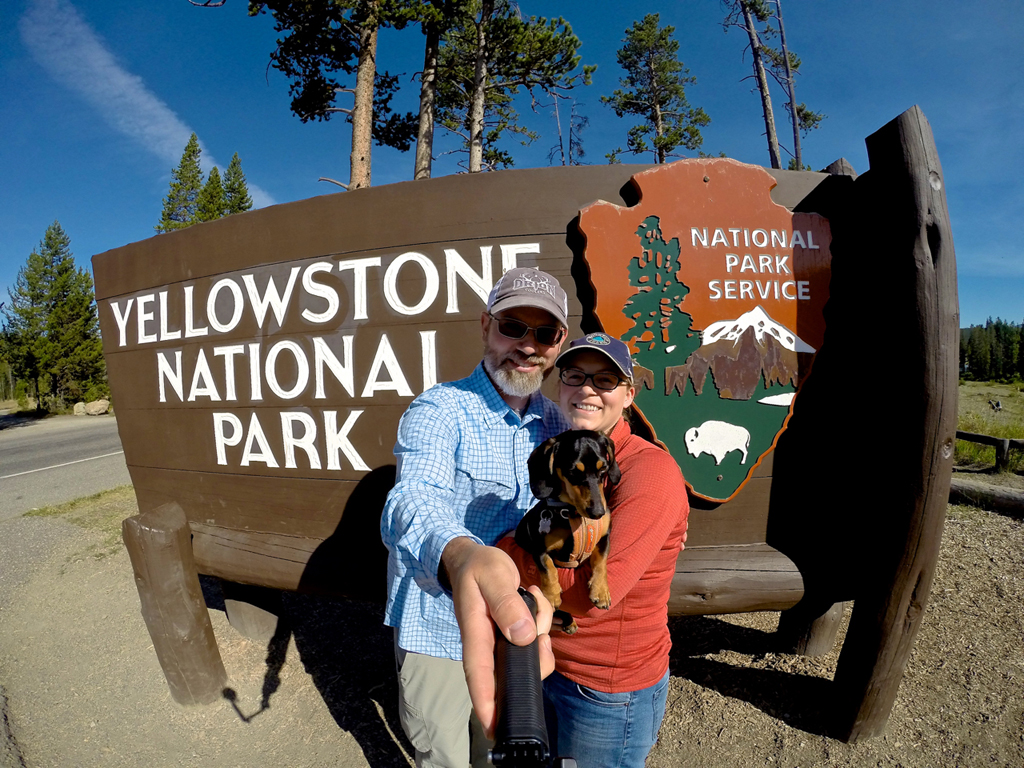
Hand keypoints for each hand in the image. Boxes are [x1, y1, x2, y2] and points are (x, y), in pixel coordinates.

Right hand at [442, 539, 554, 737]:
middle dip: (534, 661)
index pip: (478, 673)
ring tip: (533, 595)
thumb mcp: (493, 576)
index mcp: (475, 632)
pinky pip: (535, 638)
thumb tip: (525, 637)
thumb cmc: (479, 567)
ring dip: (541, 627)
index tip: (493, 725)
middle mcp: (486, 644)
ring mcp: (499, 641)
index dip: (485, 701)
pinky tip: (534, 596)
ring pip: (529, 652)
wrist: (474, 558)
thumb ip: (506, 604)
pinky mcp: (511, 634)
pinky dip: (542, 619)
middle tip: (542, 630)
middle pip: (512, 671)